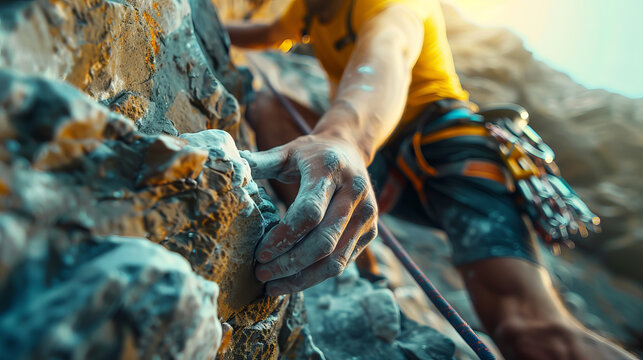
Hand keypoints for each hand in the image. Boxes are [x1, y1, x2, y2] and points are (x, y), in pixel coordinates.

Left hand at [240, 134, 377, 295]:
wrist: (349, 151)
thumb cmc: (311, 155)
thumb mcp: (286, 152)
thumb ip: (260, 162)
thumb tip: (231, 167)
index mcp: (330, 170)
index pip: (310, 212)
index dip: (284, 237)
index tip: (260, 253)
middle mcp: (354, 193)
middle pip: (324, 241)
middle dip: (290, 264)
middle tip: (261, 274)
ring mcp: (366, 214)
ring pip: (336, 259)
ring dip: (303, 279)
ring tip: (274, 287)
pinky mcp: (371, 231)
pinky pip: (343, 261)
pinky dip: (317, 276)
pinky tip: (294, 280)